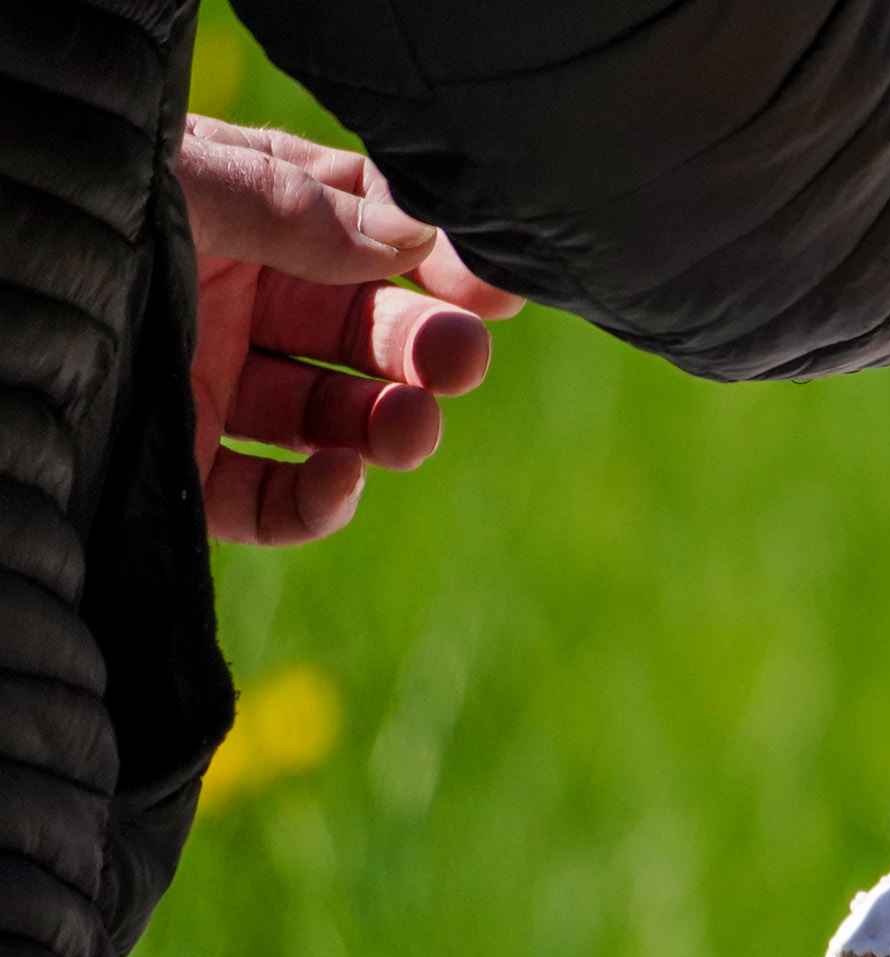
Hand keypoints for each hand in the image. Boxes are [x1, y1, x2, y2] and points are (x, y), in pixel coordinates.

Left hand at [179, 116, 522, 544]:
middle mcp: (234, 298)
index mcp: (243, 212)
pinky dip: (316, 504)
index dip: (435, 256)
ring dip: (391, 426)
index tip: (487, 284)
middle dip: (425, 347)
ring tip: (413, 427)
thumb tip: (415, 238)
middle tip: (460, 361)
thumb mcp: (183, 182)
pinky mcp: (180, 468)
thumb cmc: (65, 199)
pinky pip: (266, 501)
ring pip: (334, 419)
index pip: (367, 229)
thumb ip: (298, 207)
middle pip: (365, 331)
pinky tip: (340, 479)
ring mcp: (210, 385)